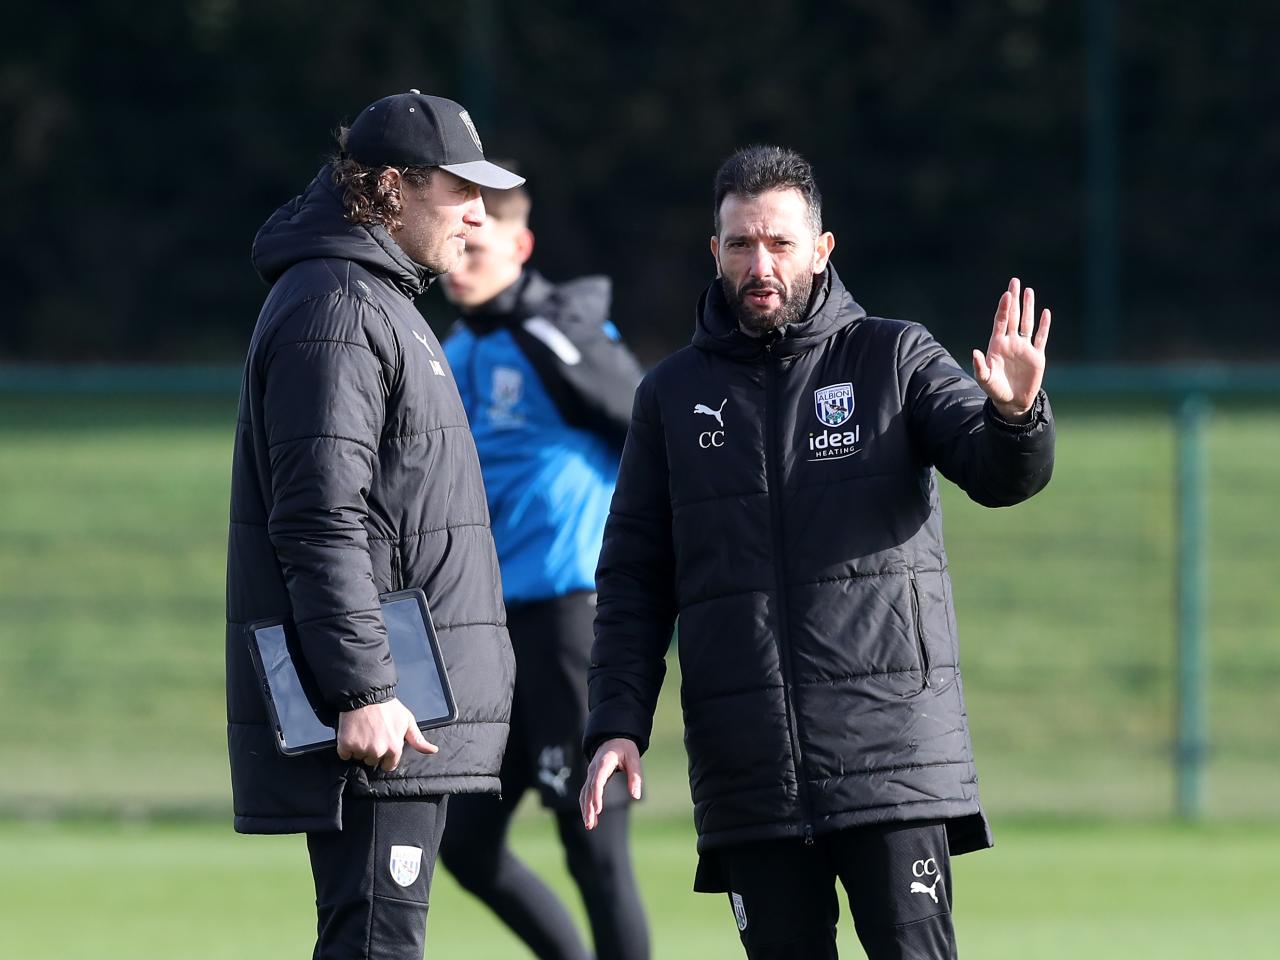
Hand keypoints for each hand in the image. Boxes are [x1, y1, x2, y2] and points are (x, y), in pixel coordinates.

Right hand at [336, 698, 437, 772]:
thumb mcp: (407, 721)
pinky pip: (344, 754)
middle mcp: (378, 751)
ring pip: (359, 757)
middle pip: (372, 761)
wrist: (366, 695)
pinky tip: (352, 734)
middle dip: (372, 751)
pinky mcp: (346, 744)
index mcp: (394, 747)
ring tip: (363, 732)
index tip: (382, 745)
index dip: (386, 757)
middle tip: (372, 734)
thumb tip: (433, 750)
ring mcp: (361, 748)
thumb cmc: (388, 707)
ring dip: (359, 748)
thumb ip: (418, 739)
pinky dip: (346, 747)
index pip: (389, 765)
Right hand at [579, 737, 643, 829]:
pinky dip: (587, 805)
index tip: (598, 810)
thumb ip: (635, 777)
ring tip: (590, 825)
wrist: (614, 737)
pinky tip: (591, 818)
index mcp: (604, 763)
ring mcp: (591, 774)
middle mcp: (594, 769)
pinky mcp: (592, 778)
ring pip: (585, 793)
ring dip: (586, 809)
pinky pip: (586, 793)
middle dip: (588, 808)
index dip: (597, 796)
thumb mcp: (634, 759)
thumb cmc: (625, 748)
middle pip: (588, 791)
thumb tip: (636, 796)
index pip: (597, 781)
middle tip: (590, 824)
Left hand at [972, 277, 1050, 420]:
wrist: (1012, 401)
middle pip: (1014, 316)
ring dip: (1028, 307)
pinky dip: (1044, 325)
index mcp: (997, 344)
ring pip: (1027, 323)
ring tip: (1029, 291)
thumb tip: (975, 352)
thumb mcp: (985, 379)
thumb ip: (980, 366)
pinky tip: (1045, 312)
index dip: (1003, 308)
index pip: (1001, 322)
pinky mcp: (1037, 355)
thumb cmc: (995, 390)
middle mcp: (1011, 342)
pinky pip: (1041, 337)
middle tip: (1014, 281)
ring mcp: (1024, 347)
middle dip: (1014, 299)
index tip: (1006, 294)